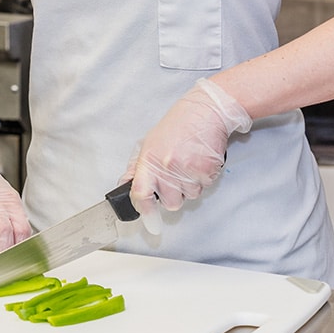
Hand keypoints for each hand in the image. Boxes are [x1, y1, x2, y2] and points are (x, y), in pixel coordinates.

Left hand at [124, 78, 251, 219]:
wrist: (205, 112)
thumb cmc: (177, 126)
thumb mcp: (149, 143)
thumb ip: (137, 168)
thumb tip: (125, 185)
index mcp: (149, 160)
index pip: (140, 193)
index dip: (144, 210)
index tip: (149, 220)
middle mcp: (167, 167)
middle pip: (170, 203)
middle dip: (174, 195)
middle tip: (176, 176)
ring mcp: (188, 170)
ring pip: (190, 197)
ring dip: (190, 186)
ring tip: (189, 164)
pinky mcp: (207, 171)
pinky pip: (205, 187)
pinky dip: (204, 179)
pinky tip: (200, 161)